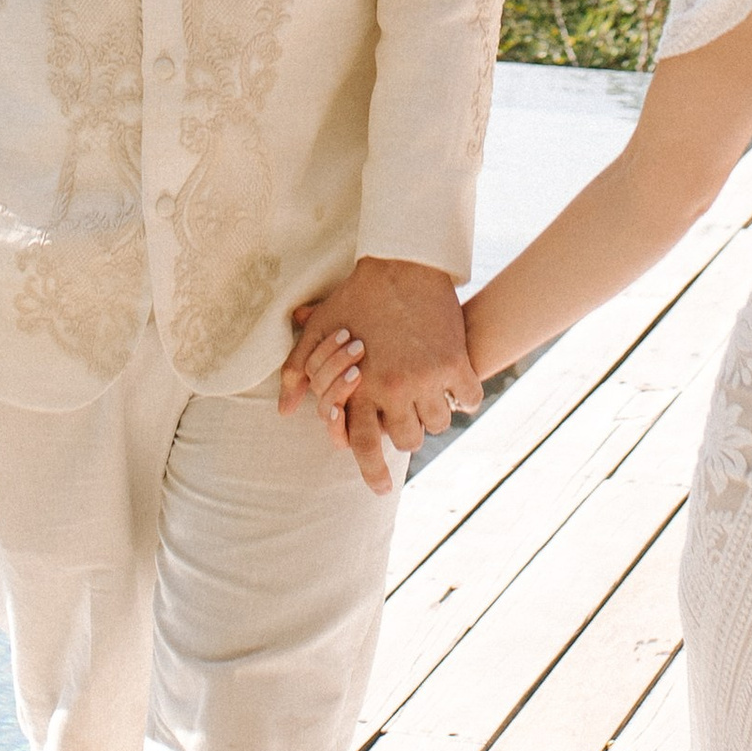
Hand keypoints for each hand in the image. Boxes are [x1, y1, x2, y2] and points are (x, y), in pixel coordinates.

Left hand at [279, 254, 475, 493]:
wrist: (403, 261)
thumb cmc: (356, 296)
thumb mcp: (318, 331)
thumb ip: (298, 372)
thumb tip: (284, 411)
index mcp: (360, 386)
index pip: (364, 445)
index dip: (372, 473)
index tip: (381, 489)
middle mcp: (394, 389)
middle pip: (407, 440)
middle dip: (406, 433)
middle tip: (408, 417)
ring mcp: (427, 378)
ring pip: (438, 424)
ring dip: (434, 416)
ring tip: (431, 399)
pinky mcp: (455, 362)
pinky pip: (468, 400)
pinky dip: (464, 398)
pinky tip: (458, 388)